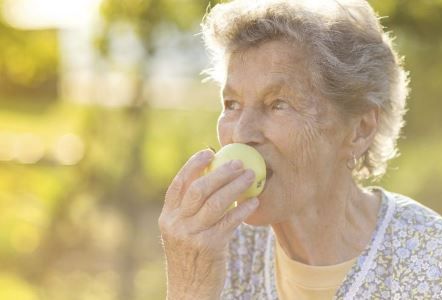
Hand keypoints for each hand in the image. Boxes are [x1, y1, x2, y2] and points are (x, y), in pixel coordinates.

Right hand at [158, 149, 259, 299]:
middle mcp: (177, 224)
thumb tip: (211, 181)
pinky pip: (230, 221)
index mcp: (167, 217)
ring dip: (235, 185)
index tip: (209, 152)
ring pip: (216, 202)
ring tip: (250, 176)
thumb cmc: (189, 259)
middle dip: (220, 172)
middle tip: (238, 163)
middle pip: (199, 189)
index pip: (179, 184)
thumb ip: (188, 211)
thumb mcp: (179, 234)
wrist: (188, 291)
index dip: (193, 165)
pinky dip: (243, 209)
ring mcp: (192, 235)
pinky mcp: (210, 246)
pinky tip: (254, 202)